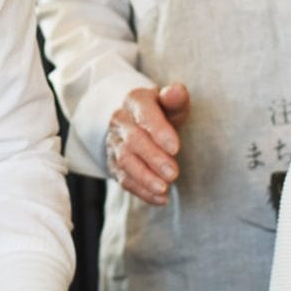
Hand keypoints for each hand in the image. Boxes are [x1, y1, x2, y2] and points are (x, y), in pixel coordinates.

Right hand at [104, 83, 190, 205]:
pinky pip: (124, 179)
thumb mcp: (170, 103)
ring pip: (125, 162)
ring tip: (165, 189)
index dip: (159, 131)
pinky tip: (161, 199)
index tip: (175, 148)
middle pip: (134, 140)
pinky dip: (142, 191)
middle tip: (174, 174)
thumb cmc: (161, 112)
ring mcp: (114, 143)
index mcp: (135, 101)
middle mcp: (120, 121)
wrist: (136, 121)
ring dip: (145, 178)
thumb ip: (175, 99)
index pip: (145, 114)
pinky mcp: (113, 164)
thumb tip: (177, 91)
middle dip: (154, 158)